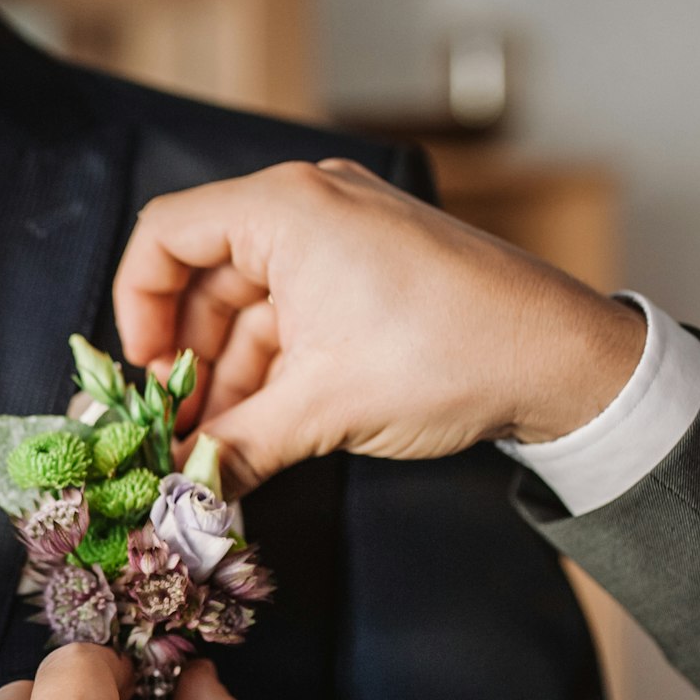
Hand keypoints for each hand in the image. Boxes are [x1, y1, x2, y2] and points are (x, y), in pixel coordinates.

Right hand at [114, 158, 647, 492]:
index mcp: (286, 209)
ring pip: (249, 305)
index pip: (166, 234)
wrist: (562, 361)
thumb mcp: (323, 408)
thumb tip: (182, 493)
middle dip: (187, 357)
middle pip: (205, 275)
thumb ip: (236, 449)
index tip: (144, 373)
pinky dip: (272, 368)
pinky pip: (294, 315)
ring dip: (229, 375)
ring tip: (216, 445)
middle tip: (175, 427)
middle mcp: (309, 207)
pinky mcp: (369, 274)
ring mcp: (343, 238)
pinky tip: (259, 429)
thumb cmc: (445, 355)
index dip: (137, 305)